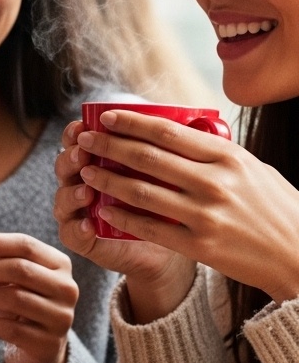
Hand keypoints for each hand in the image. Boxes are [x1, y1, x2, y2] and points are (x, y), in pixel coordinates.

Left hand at [0, 232, 77, 362]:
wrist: (41, 346)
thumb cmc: (23, 301)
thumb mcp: (14, 278)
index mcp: (58, 264)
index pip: (25, 245)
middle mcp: (66, 288)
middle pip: (19, 269)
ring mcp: (60, 317)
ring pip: (14, 298)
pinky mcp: (48, 344)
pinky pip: (11, 329)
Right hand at [53, 120, 193, 323]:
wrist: (170, 247)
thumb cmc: (170, 202)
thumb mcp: (169, 173)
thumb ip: (165, 150)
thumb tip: (189, 119)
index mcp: (97, 159)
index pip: (77, 140)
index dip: (76, 132)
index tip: (86, 124)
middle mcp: (83, 181)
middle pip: (65, 165)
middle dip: (71, 157)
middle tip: (83, 152)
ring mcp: (80, 211)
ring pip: (63, 197)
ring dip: (72, 192)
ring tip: (86, 191)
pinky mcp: (84, 238)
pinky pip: (71, 233)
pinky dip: (77, 228)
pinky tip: (88, 224)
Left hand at [73, 109, 298, 306]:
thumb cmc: (276, 208)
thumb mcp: (253, 168)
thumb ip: (216, 151)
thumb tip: (179, 129)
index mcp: (227, 157)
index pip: (168, 132)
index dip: (131, 122)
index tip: (106, 117)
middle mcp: (215, 182)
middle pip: (147, 157)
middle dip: (109, 146)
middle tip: (85, 140)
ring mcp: (206, 214)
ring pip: (142, 191)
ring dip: (107, 179)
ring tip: (85, 171)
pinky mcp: (201, 245)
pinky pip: (151, 227)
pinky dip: (123, 217)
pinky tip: (104, 209)